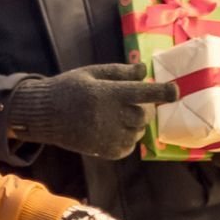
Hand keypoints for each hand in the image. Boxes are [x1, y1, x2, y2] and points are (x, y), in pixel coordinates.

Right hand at [9, 63, 178, 159]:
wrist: (43, 114)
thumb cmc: (69, 88)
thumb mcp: (92, 73)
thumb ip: (119, 72)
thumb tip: (144, 70)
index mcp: (106, 93)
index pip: (141, 92)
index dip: (161, 92)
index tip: (175, 91)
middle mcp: (108, 115)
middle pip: (142, 115)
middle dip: (143, 109)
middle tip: (133, 103)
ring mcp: (105, 135)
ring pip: (137, 133)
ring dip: (135, 125)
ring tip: (120, 117)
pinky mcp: (101, 150)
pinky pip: (127, 148)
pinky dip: (127, 140)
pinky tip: (115, 130)